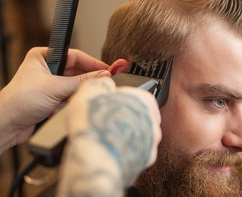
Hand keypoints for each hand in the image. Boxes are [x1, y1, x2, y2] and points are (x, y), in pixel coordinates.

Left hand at [0, 47, 109, 152]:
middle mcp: (47, 67)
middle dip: (84, 82)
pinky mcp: (52, 97)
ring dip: (74, 94)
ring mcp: (50, 83)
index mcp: (44, 56)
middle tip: (101, 85)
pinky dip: (69, 103)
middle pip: (77, 71)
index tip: (108, 70)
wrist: (7, 124)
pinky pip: (70, 96)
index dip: (93, 63)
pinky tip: (59, 108)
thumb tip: (104, 76)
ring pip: (75, 85)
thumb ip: (82, 82)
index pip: (76, 56)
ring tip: (68, 101)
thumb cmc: (19, 101)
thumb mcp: (55, 88)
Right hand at [57, 77, 160, 194]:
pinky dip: (126, 151)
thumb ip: (101, 84)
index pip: (136, 95)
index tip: (110, 105)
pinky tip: (112, 150)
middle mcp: (152, 119)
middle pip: (138, 115)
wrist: (95, 157)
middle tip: (106, 122)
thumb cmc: (94, 123)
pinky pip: (136, 152)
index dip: (120, 100)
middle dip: (124, 118)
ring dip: (126, 135)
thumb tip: (105, 84)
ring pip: (139, 134)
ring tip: (107, 138)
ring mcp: (151, 139)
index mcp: (142, 99)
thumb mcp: (90, 90)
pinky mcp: (146, 158)